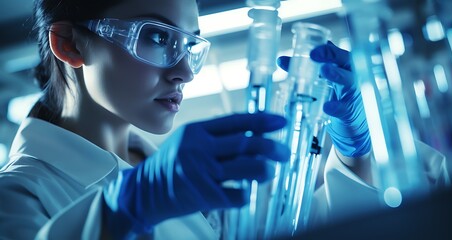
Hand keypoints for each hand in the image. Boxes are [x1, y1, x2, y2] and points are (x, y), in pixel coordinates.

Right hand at [102, 113, 288, 237]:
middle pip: (245, 144)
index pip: (236, 122)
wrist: (143, 191)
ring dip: (265, 170)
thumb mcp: (188, 140)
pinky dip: (246, 194)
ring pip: (245, 168)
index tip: (282, 122)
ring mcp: (201, 173)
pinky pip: (236, 195)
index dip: (262, 121)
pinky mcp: (203, 196)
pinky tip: (248, 192)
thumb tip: (253, 133)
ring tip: (271, 171)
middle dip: (272, 147)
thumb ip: (215, 135)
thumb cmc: (171, 164)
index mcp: (197, 131)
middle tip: (285, 152)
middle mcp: (199, 149)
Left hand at [277, 41, 370, 157]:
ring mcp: (353, 94)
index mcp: (342, 67)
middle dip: (331, 55)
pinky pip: (344, 108)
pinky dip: (336, 106)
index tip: (310, 48)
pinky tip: (327, 106)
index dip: (324, 48)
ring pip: (349, 80)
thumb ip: (304, 72)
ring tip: (325, 71)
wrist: (349, 128)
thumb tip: (282, 60)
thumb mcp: (320, 84)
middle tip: (314, 55)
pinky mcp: (351, 112)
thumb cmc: (335, 100)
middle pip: (345, 60)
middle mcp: (350, 76)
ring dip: (336, 74)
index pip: (334, 52)